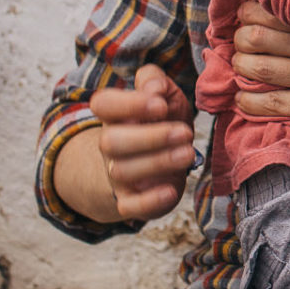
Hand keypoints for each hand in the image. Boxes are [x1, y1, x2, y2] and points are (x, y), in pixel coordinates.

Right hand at [86, 64, 195, 219]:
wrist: (164, 159)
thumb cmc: (165, 121)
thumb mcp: (165, 94)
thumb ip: (156, 81)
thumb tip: (153, 87)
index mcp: (117, 115)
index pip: (102, 104)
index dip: (129, 103)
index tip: (161, 105)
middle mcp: (112, 144)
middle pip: (110, 141)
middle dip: (150, 137)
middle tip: (185, 132)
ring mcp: (119, 174)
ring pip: (122, 171)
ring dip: (158, 162)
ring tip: (188, 153)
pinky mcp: (132, 200)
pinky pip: (129, 207)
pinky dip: (148, 201)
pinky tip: (170, 190)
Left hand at [231, 0, 289, 154]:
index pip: (279, 5)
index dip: (255, 5)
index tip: (251, 8)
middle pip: (257, 35)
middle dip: (240, 35)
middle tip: (240, 36)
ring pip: (257, 68)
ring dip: (240, 65)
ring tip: (241, 62)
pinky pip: (270, 105)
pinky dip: (248, 101)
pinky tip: (244, 97)